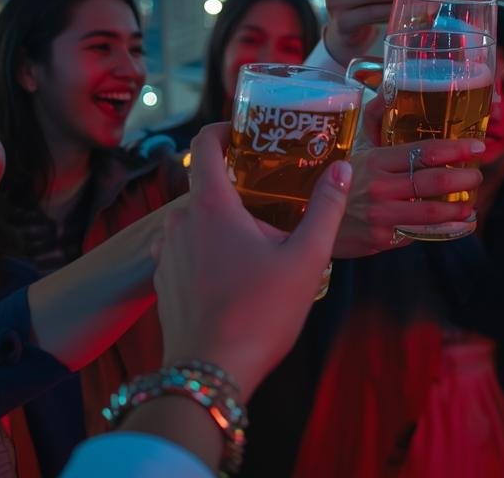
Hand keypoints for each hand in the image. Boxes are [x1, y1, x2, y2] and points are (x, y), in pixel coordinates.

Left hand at [151, 123, 351, 395]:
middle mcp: (179, 222)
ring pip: (195, 221)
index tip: (246, 131)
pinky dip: (206, 250)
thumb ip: (325, 209)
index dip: (222, 130)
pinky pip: (184, 251)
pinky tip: (233, 272)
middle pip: (206, 186)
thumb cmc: (259, 313)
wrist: (210, 373)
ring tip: (257, 240)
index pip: (203, 146)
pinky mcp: (162, 283)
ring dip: (222, 222)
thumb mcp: (305, 260)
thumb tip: (341, 168)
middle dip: (238, 187)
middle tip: (274, 197)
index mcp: (211, 207)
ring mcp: (165, 254)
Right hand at [332, 97, 484, 256]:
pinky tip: (456, 225)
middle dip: (464, 179)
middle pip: (433, 182)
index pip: (424, 152)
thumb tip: (389, 93)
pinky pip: (418, 234)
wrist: (303, 219)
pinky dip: (442, 229)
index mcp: (375, 160)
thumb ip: (373, 122)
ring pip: (430, 213)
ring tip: (471, 203)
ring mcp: (380, 216)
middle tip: (477, 175)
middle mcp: (379, 188)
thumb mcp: (353, 150)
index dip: (456, 149)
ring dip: (458, 208)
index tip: (477, 147)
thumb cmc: (334, 179)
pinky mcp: (380, 240)